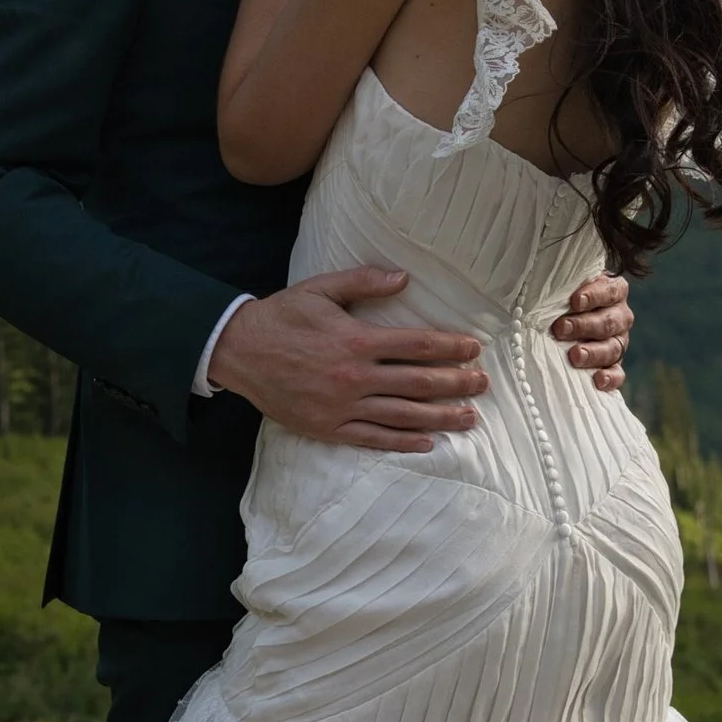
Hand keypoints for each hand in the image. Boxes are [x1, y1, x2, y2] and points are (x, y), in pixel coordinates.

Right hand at [207, 265, 484, 450]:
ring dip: (440, 417)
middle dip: (455, 384)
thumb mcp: (320, 289)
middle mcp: (354, 376)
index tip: (473, 349)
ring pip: (402, 415)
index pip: (416, 346)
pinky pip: (372, 438)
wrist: (238, 351)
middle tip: (482, 384)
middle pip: (417, 383)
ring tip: (469, 417)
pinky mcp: (328, 427)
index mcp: (356, 340)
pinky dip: (402, 443)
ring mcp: (341, 406)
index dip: (449, 348)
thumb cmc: (282, 316)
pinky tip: (428, 443)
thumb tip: (404, 279)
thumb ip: (363, 282)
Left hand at [552, 270, 630, 395]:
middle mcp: (619, 316)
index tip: (574, 301)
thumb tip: (541, 291)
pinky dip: (610, 378)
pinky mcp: (614, 365)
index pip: (609, 291)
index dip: (594, 296)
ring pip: (613, 348)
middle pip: (608, 322)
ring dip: (593, 352)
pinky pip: (618, 373)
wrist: (561, 321)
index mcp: (613, 291)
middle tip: (560, 329)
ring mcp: (618, 341)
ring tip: (574, 356)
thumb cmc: (559, 299)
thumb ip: (560, 286)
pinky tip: (597, 380)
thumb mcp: (561, 288)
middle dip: (584, 326)